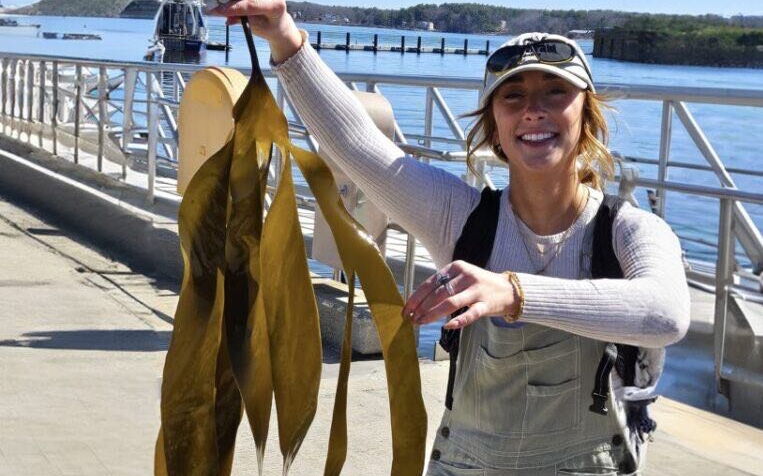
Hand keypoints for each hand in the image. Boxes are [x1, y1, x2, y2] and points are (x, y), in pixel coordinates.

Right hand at [207, 0, 302, 62]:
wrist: (278, 22)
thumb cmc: (270, 27)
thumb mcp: (258, 28)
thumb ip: (244, 21)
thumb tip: (228, 19)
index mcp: (276, 5)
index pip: (252, 5)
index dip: (235, 8)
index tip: (221, 12)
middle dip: (230, 4)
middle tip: (215, 10)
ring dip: (230, 3)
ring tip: (218, 9)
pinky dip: (233, 3)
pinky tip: (225, 7)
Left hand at [401, 261, 519, 329]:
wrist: (509, 290)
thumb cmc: (479, 285)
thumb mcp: (461, 277)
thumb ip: (443, 285)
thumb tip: (419, 301)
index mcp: (456, 267)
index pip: (431, 283)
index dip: (416, 297)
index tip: (406, 308)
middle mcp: (466, 276)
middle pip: (438, 293)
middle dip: (421, 307)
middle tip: (411, 318)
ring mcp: (477, 290)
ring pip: (450, 303)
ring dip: (433, 314)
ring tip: (421, 322)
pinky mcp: (486, 304)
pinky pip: (470, 314)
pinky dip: (458, 321)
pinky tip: (447, 326)